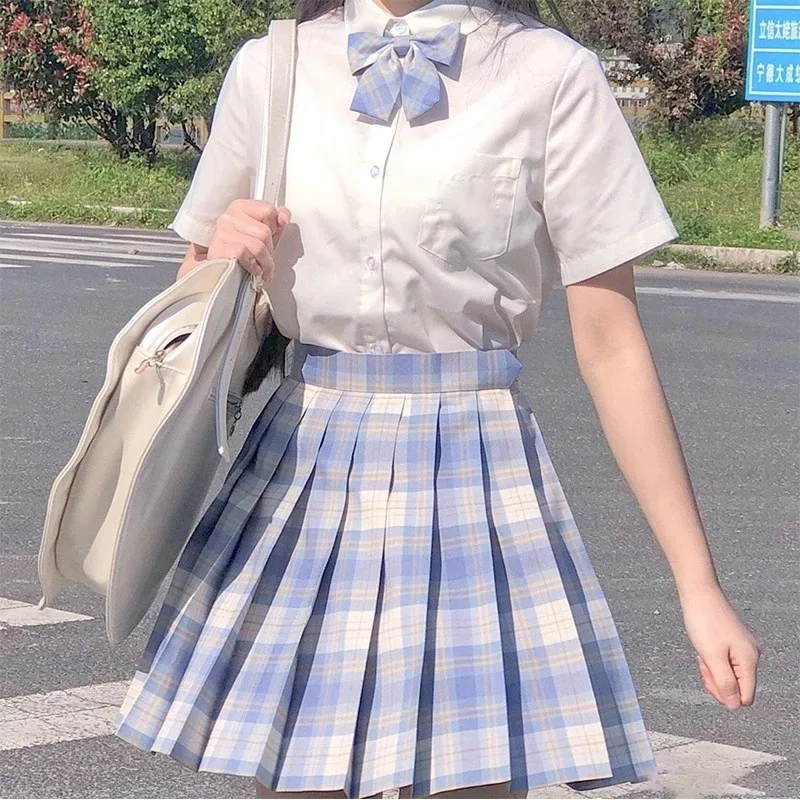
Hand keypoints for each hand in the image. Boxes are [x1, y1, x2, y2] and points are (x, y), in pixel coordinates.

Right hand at [207, 198, 290, 279]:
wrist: (221, 272)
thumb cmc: (243, 254)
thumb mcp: (263, 235)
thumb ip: (276, 222)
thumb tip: (283, 216)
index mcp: (241, 208)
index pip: (269, 210)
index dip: (275, 227)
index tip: (271, 237)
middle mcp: (229, 216)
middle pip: (265, 232)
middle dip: (270, 250)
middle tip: (266, 259)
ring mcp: (222, 231)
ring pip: (258, 246)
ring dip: (264, 262)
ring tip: (261, 267)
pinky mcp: (218, 247)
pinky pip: (244, 254)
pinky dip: (252, 266)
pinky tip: (251, 269)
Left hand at [680, 584, 760, 709]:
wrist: (698, 592)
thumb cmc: (704, 621)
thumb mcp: (712, 657)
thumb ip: (724, 683)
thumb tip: (733, 706)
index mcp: (750, 660)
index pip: (745, 696)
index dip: (725, 694)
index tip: (708, 677)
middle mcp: (750, 654)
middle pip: (736, 686)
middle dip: (716, 680)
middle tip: (703, 662)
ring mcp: (741, 647)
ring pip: (727, 673)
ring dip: (711, 668)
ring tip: (702, 651)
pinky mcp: (731, 640)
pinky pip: (722, 661)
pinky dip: (710, 658)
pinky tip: (702, 647)